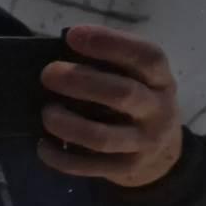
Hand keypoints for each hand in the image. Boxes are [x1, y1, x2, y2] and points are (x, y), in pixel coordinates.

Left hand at [40, 25, 182, 187]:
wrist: (162, 152)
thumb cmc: (136, 98)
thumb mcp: (136, 75)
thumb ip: (108, 62)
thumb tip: (59, 52)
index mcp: (160, 77)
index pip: (144, 56)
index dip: (109, 43)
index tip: (72, 36)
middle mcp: (158, 110)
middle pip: (123, 95)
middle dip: (81, 82)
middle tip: (48, 74)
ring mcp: (143, 144)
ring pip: (102, 137)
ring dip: (68, 125)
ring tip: (47, 113)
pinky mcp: (126, 169)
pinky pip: (89, 167)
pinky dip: (61, 157)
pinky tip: (42, 145)